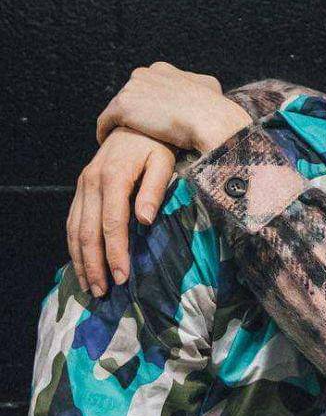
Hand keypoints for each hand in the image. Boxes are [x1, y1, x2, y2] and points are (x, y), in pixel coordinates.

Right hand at [67, 128, 176, 295]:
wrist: (133, 123)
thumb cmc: (155, 144)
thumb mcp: (163, 162)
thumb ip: (154, 190)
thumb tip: (145, 219)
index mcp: (113, 178)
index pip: (112, 223)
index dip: (115, 252)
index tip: (123, 277)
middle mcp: (91, 183)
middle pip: (88, 232)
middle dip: (95, 264)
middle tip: (104, 291)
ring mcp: (82, 186)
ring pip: (75, 230)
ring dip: (81, 260)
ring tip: (91, 286)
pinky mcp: (81, 189)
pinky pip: (73, 221)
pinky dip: (75, 245)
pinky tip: (82, 264)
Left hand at [96, 62, 251, 153]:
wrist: (209, 119)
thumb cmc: (214, 109)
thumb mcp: (209, 86)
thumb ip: (197, 85)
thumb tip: (203, 89)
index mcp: (162, 69)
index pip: (146, 87)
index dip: (147, 105)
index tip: (150, 120)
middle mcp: (144, 73)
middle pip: (130, 96)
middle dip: (132, 113)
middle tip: (135, 133)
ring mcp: (131, 88)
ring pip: (118, 109)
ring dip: (120, 124)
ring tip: (121, 140)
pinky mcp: (123, 106)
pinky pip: (106, 121)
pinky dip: (105, 132)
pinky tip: (108, 142)